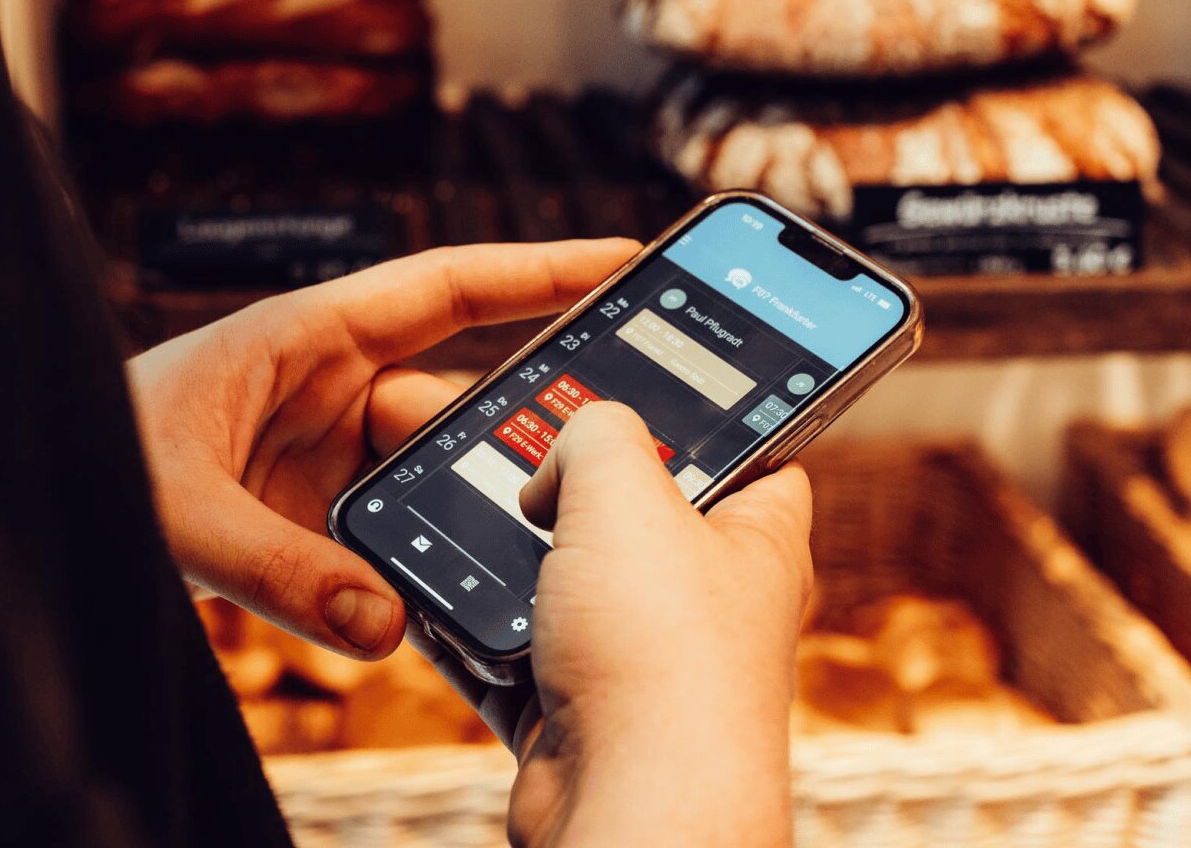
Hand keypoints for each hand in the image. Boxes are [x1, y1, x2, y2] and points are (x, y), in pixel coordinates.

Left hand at [126, 239, 635, 657]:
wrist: (22, 495)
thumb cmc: (79, 456)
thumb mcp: (172, 509)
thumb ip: (276, 569)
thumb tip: (384, 629)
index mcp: (302, 337)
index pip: (446, 287)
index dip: (538, 267)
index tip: (621, 260)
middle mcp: (323, 386)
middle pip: (453, 398)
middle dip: (510, 433)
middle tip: (585, 468)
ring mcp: (319, 451)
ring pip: (424, 475)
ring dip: (452, 515)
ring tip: (498, 554)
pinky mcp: (306, 513)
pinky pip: (385, 532)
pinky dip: (410, 566)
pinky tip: (428, 603)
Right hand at [421, 402, 812, 847]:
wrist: (631, 811)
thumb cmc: (661, 658)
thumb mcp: (625, 490)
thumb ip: (595, 432)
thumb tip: (559, 459)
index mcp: (756, 537)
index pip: (750, 450)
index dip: (703, 413)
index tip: (645, 385)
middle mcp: (708, 601)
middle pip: (634, 514)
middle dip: (570, 489)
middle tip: (521, 458)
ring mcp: (643, 661)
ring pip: (565, 585)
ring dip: (510, 560)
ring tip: (462, 520)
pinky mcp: (580, 715)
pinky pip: (515, 655)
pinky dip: (473, 632)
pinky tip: (434, 600)